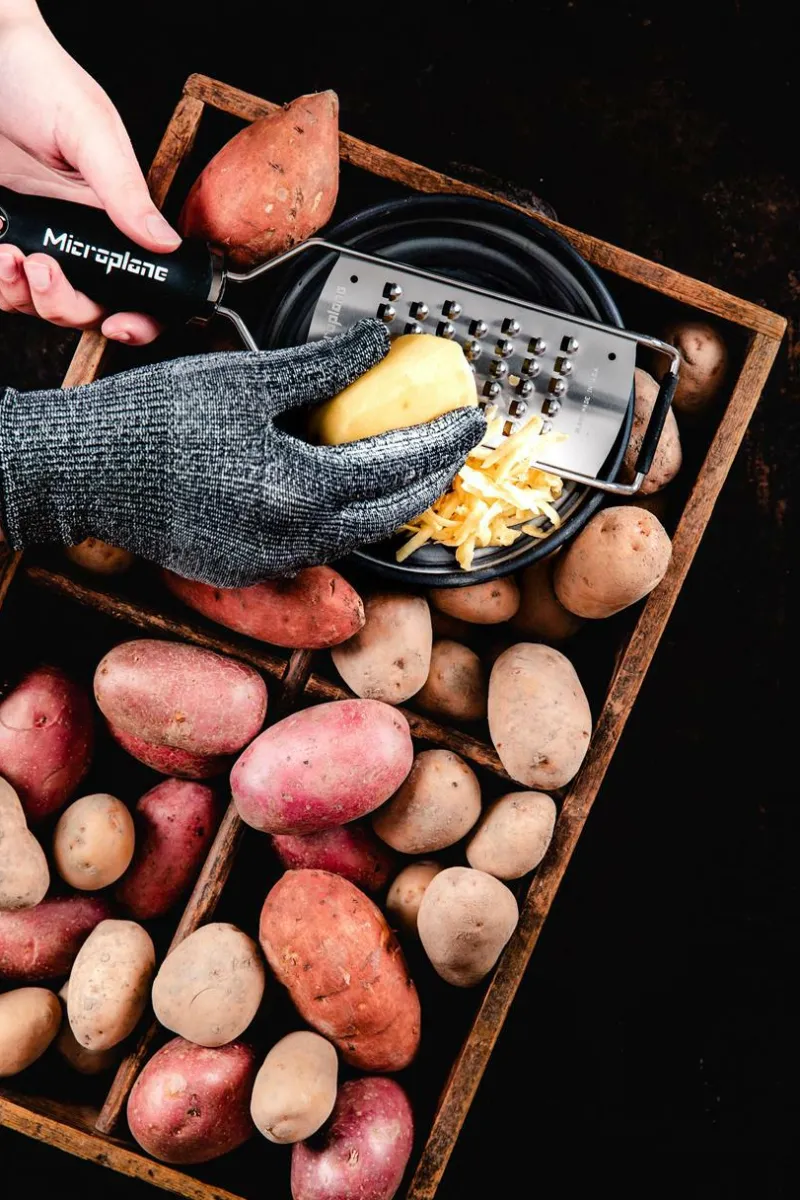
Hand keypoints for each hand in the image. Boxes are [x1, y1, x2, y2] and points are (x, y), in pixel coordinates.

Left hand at [0, 2, 178, 343]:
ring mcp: (39, 239)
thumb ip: (125, 190)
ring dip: (25, 296)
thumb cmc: (40, 80)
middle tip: (41, 268)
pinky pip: (3, 286)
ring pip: (41, 305)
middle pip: (86, 309)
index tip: (120, 325)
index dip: (138, 320)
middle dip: (64, 305)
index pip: (141, 287)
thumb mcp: (90, 131)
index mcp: (115, 218)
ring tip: (9, 256)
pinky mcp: (2, 236)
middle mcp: (79, 237)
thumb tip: (165, 243)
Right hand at [0, 321, 486, 583]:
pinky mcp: (240, 572)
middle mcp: (289, 540)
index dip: (441, 444)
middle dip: (428, 480)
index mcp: (297, 490)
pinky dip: (340, 521)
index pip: (396, 470)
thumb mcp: (246, 379)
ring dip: (387, 504)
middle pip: (385, 515)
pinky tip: (341, 492)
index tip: (470, 421)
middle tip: (452, 448)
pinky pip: (311, 550)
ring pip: (351, 537)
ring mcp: (264, 564)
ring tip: (408, 467)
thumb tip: (378, 343)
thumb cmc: (156, 418)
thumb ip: (322, 367)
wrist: (83, 469)